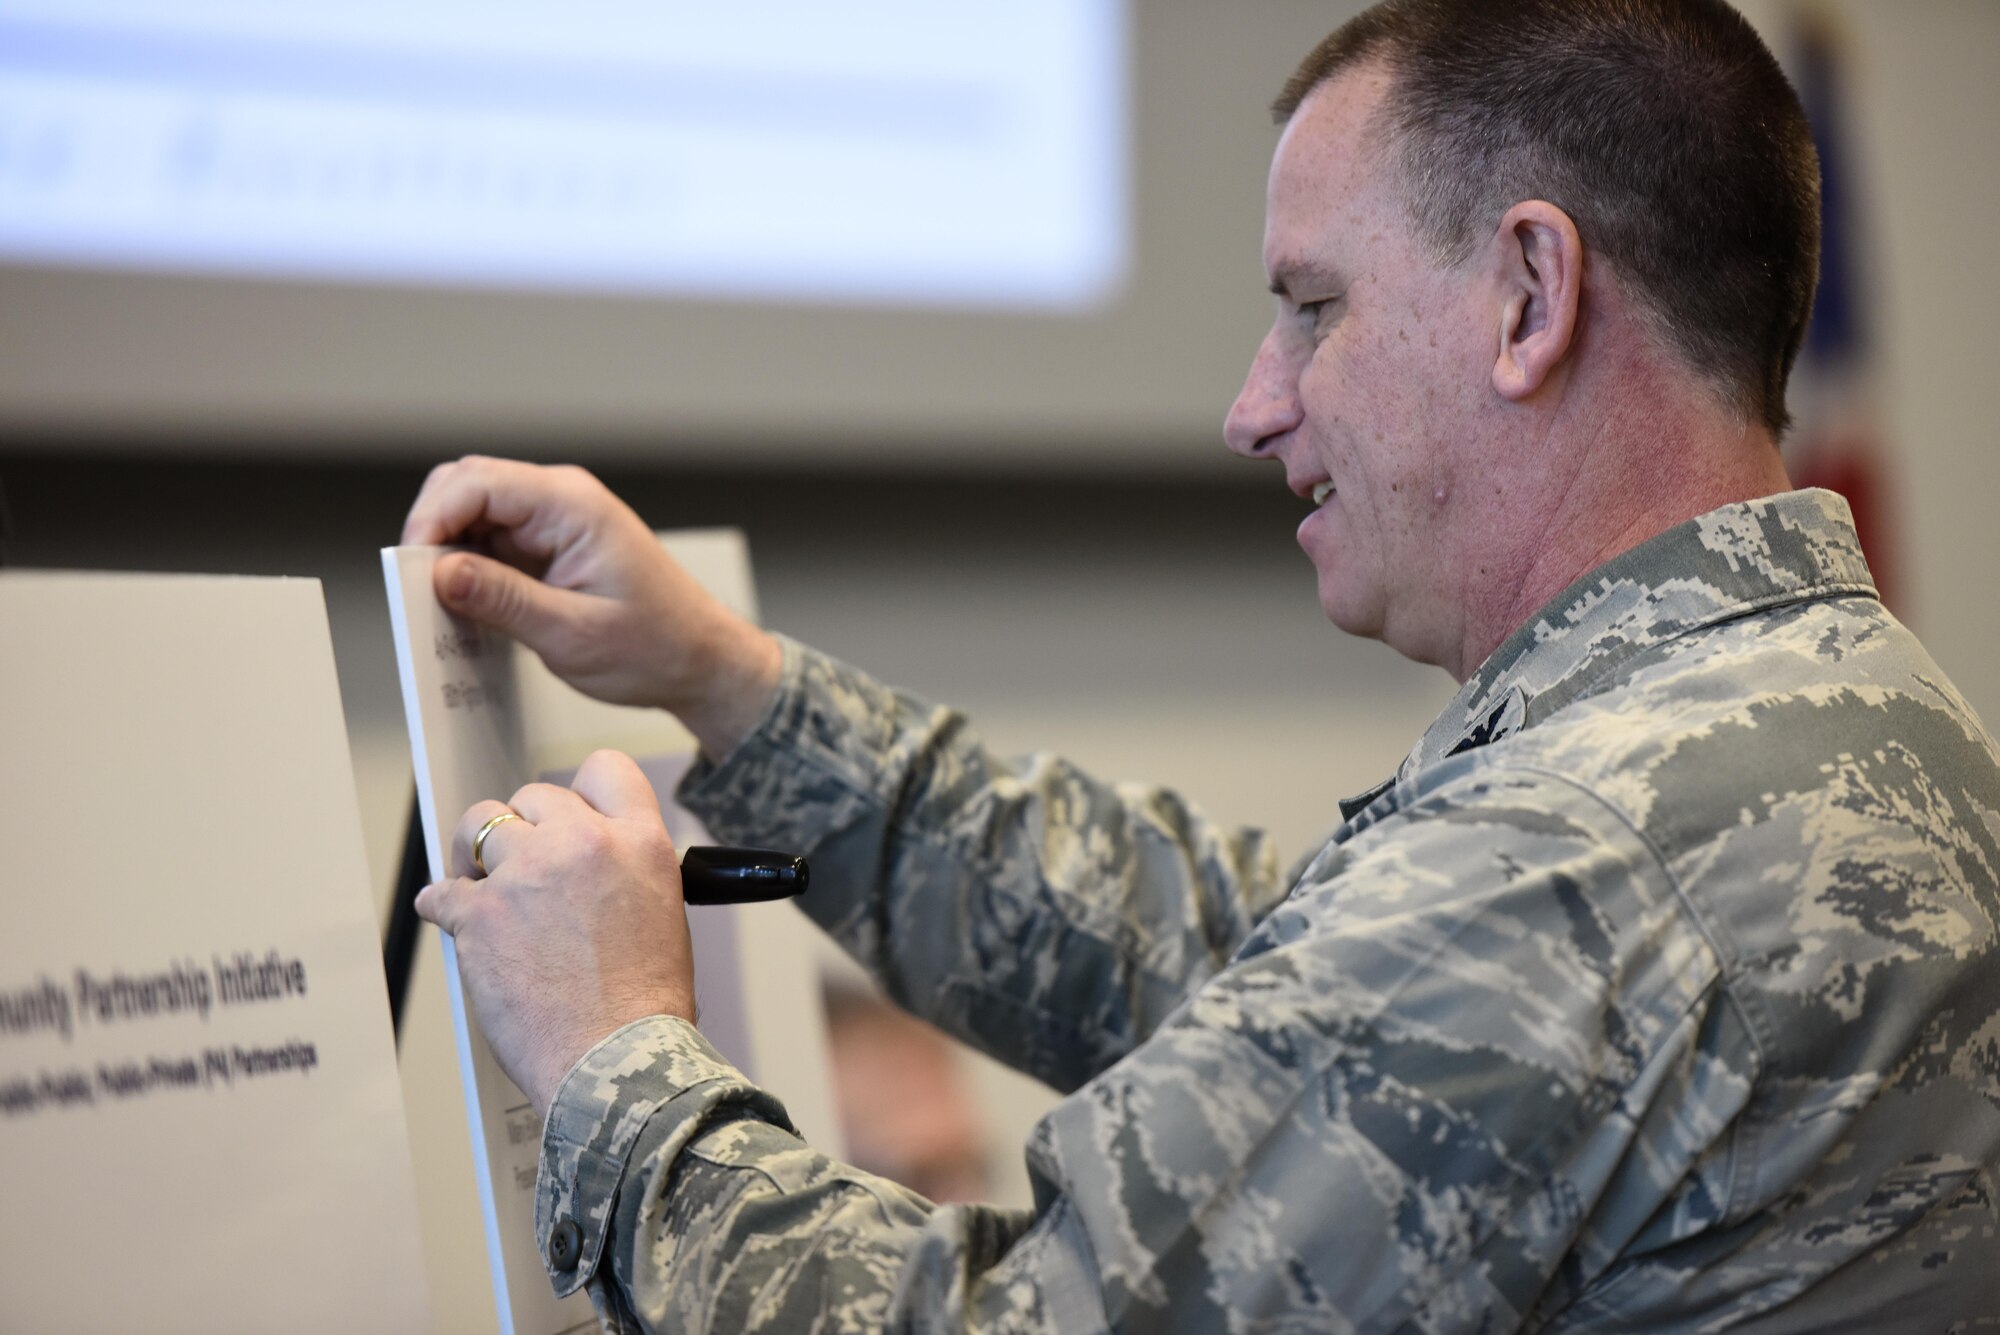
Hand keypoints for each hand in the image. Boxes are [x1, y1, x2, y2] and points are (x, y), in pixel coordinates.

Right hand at [402, 456, 781, 758]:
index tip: (411, 570)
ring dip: (449, 553)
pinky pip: (492, 543)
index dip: (431, 519)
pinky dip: (470, 570)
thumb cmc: (656, 647)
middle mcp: (561, 501)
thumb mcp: (572, 634)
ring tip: (442, 605)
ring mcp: (554, 522)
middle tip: (418, 590)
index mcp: (572, 506)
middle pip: (466, 487)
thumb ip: (503, 600)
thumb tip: (440, 572)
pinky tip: (467, 608)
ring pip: (473, 515)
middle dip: (433, 532)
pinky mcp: (549, 547)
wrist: (701, 661)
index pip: (476, 483)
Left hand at [414, 750, 697, 1115]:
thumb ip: (624, 873)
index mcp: (640, 843)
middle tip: (521, 864)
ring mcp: (528, 874)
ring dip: (476, 852)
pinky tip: (449, 919)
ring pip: (479, 823)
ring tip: (478, 880)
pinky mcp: (480, 913)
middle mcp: (583, 844)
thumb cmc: (645, 1008)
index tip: (566, 816)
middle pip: (536, 796)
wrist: (618, 1062)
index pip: (604, 769)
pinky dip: (440, 906)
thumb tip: (588, 874)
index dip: (580, 792)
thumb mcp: (662, 915)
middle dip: (526, 827)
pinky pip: (441, 891)